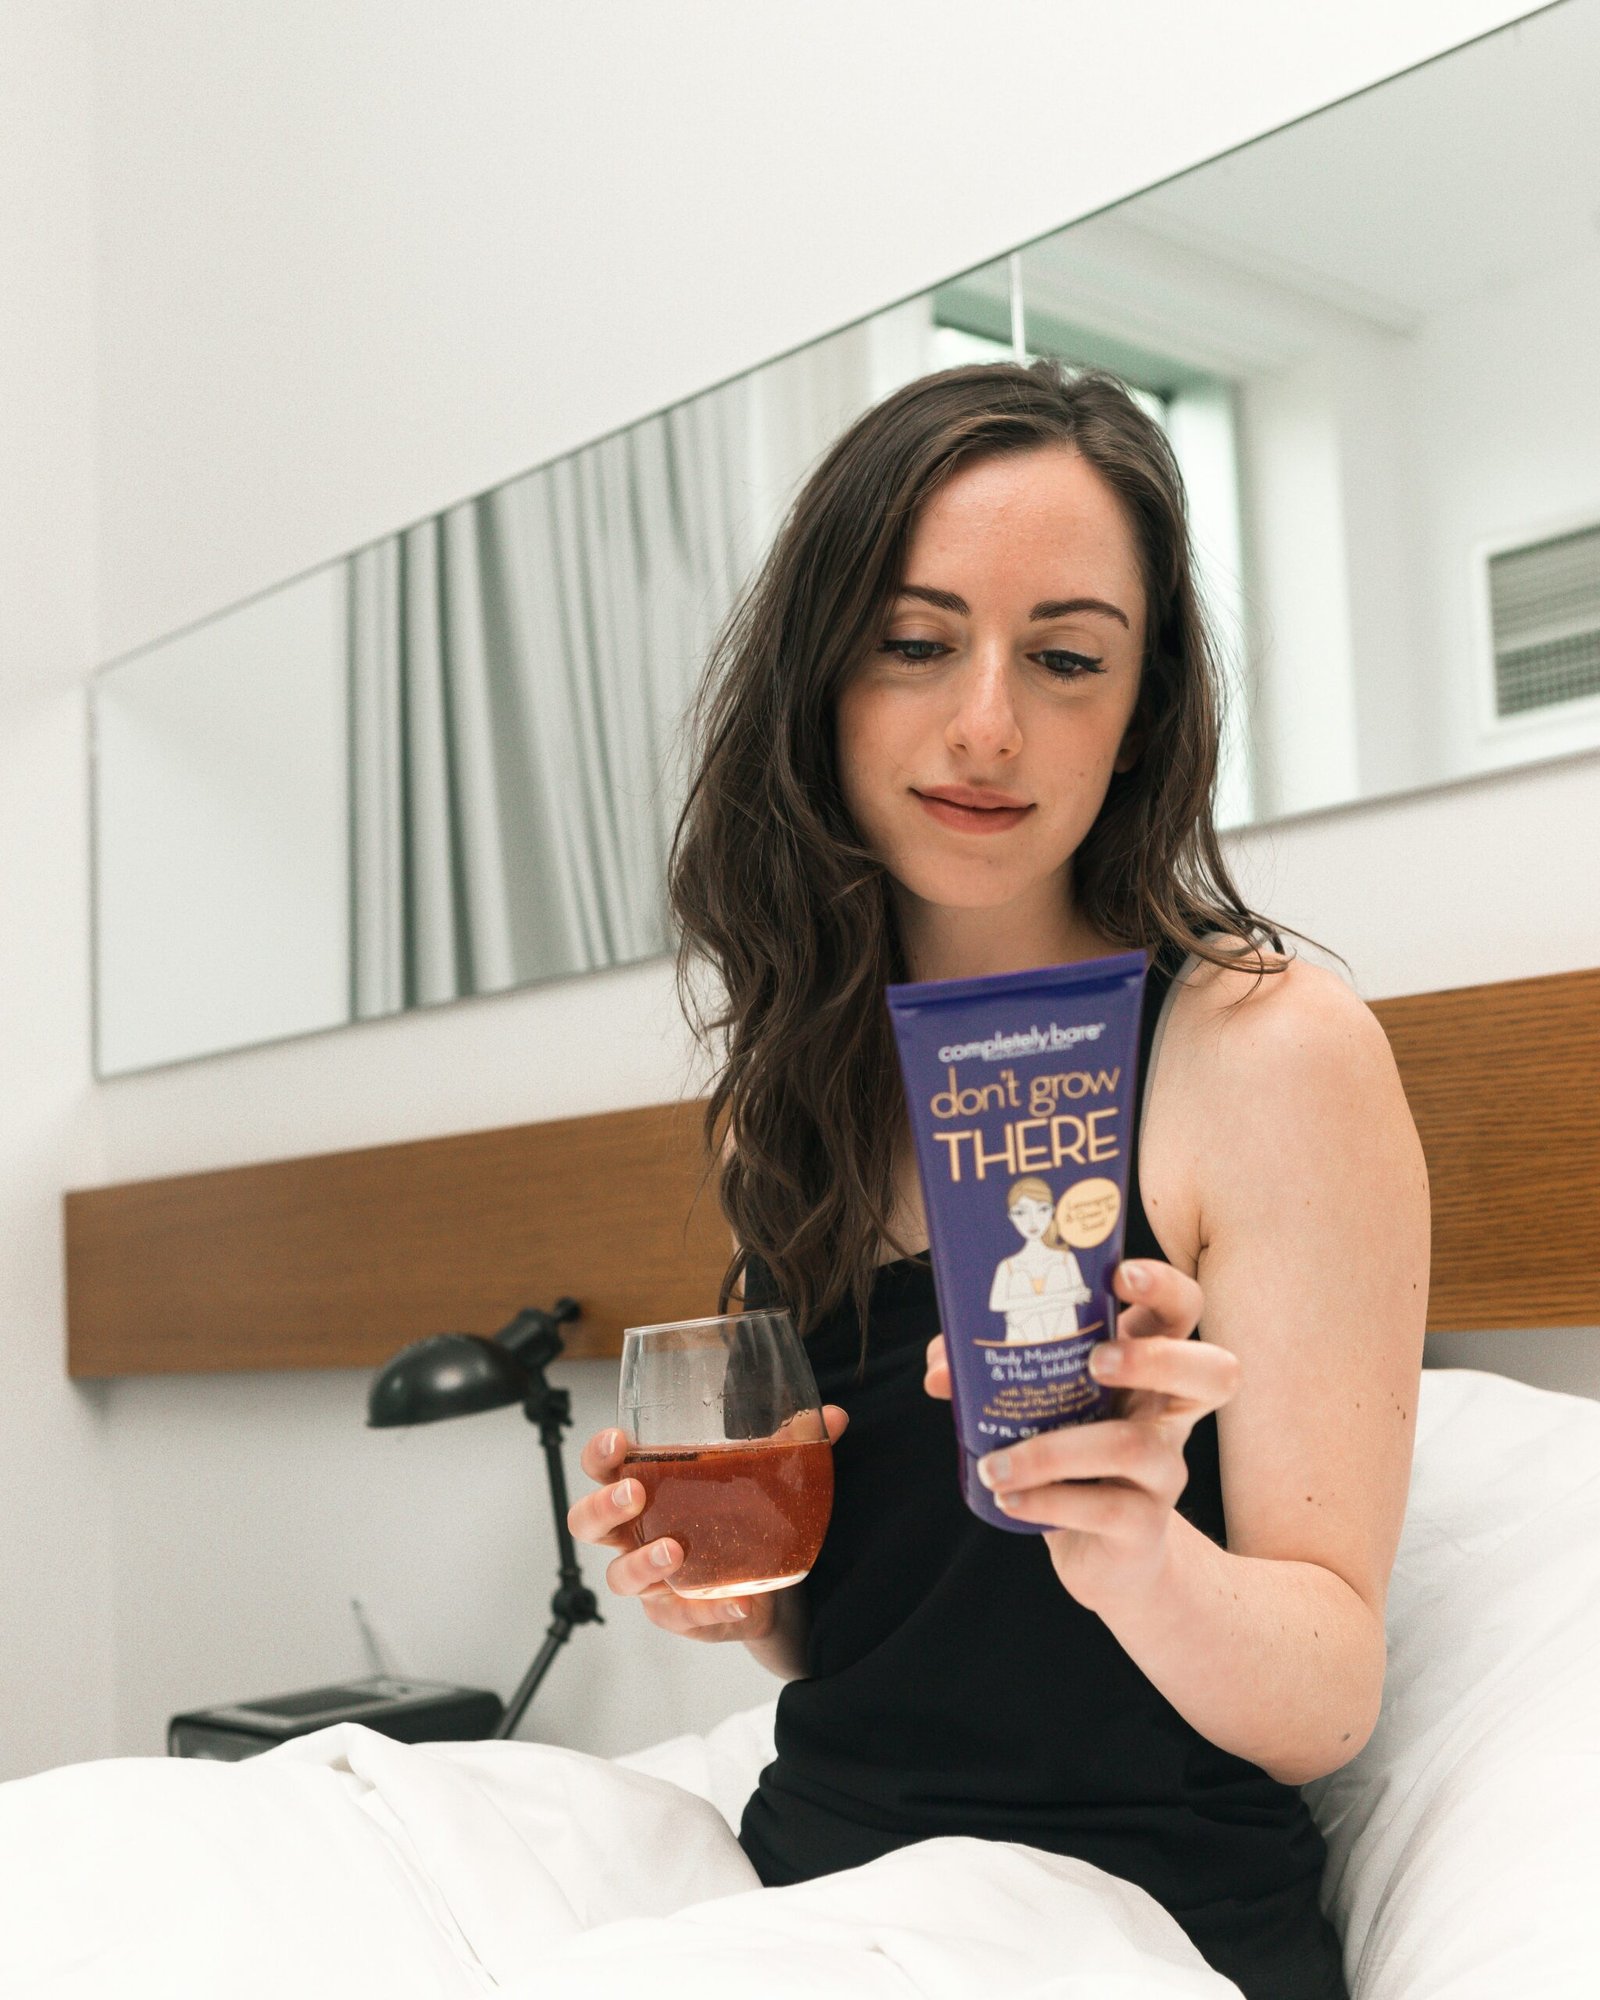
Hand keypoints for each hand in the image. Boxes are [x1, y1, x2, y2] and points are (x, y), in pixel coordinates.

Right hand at [566, 1409, 849, 1641]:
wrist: (768, 1582)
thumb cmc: (741, 1515)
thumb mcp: (763, 1475)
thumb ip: (793, 1445)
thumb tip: (836, 1416)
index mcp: (646, 1484)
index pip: (602, 1466)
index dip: (600, 1454)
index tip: (619, 1441)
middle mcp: (635, 1532)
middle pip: (587, 1522)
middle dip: (604, 1506)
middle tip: (635, 1494)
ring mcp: (651, 1578)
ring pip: (621, 1576)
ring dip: (643, 1562)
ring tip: (675, 1550)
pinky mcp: (676, 1614)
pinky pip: (679, 1616)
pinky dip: (706, 1609)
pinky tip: (738, 1600)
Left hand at [922, 1259, 1239, 1612]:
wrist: (1097, 1553)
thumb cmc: (1066, 1458)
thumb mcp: (1038, 1406)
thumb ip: (988, 1374)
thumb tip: (938, 1368)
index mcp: (1147, 1366)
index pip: (1183, 1310)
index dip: (1164, 1286)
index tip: (1118, 1274)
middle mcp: (1167, 1413)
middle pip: (1214, 1371)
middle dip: (1156, 1356)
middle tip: (1096, 1359)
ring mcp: (1164, 1470)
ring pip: (1134, 1446)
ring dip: (1053, 1451)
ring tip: (995, 1464)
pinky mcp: (1146, 1524)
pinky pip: (1108, 1508)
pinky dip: (1048, 1502)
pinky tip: (1009, 1498)